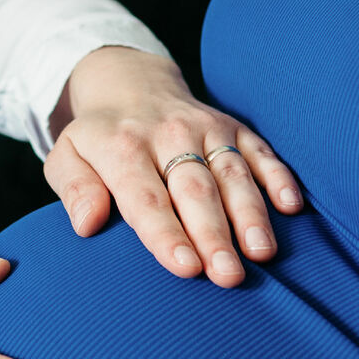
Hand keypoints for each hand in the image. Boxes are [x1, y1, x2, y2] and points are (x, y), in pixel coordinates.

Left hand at [44, 45, 303, 287]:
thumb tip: (87, 223)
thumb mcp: (67, 156)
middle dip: (214, 234)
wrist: (131, 82)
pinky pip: (260, 150)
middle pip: (195, 190)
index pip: (146, 197)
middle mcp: (168, 135)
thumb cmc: (99, 138)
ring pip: (231, 173)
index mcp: (123, 147)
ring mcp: (206, 128)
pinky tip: (291, 206)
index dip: (166, 233)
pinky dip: (278, 176)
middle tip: (229, 276)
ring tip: (262, 252)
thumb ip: (74, 188)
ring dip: (250, 213)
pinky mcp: (234, 126)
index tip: (185, 268)